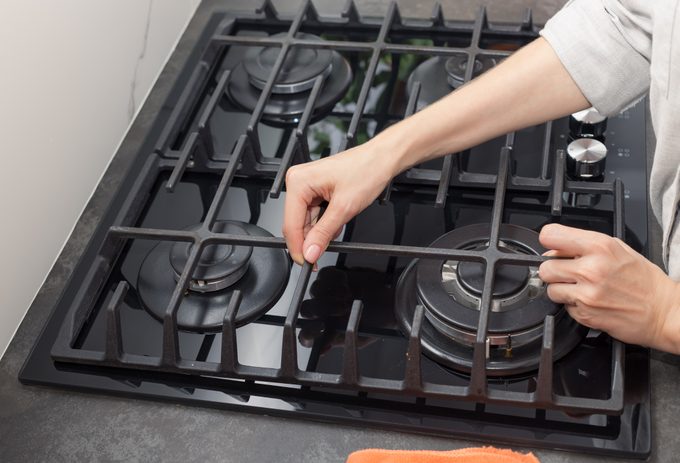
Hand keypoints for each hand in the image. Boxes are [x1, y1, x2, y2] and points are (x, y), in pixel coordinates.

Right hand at [283, 139, 397, 264]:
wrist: (382, 159)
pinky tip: (337, 220)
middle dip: (310, 240)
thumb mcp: (344, 208)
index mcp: (298, 181)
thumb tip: (310, 252)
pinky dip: (324, 223)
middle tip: (322, 254)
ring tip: (338, 226)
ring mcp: (306, 185)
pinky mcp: (314, 189)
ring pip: (305, 221)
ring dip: (320, 231)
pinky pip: (313, 214)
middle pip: (296, 224)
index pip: (290, 224)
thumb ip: (324, 233)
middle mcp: (298, 181)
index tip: (307, 263)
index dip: (298, 248)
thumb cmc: (367, 170)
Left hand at [538, 223, 679, 352]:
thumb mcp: (617, 249)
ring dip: (561, 289)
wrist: (664, 311)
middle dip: (554, 270)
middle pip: (545, 267)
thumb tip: (554, 249)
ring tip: (582, 288)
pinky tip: (591, 301)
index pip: (551, 235)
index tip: (552, 246)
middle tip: (570, 273)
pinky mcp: (585, 314)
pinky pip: (564, 307)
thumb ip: (584, 245)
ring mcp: (586, 293)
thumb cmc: (643, 281)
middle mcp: (591, 269)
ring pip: (550, 289)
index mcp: (599, 246)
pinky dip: (573, 305)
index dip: (549, 241)